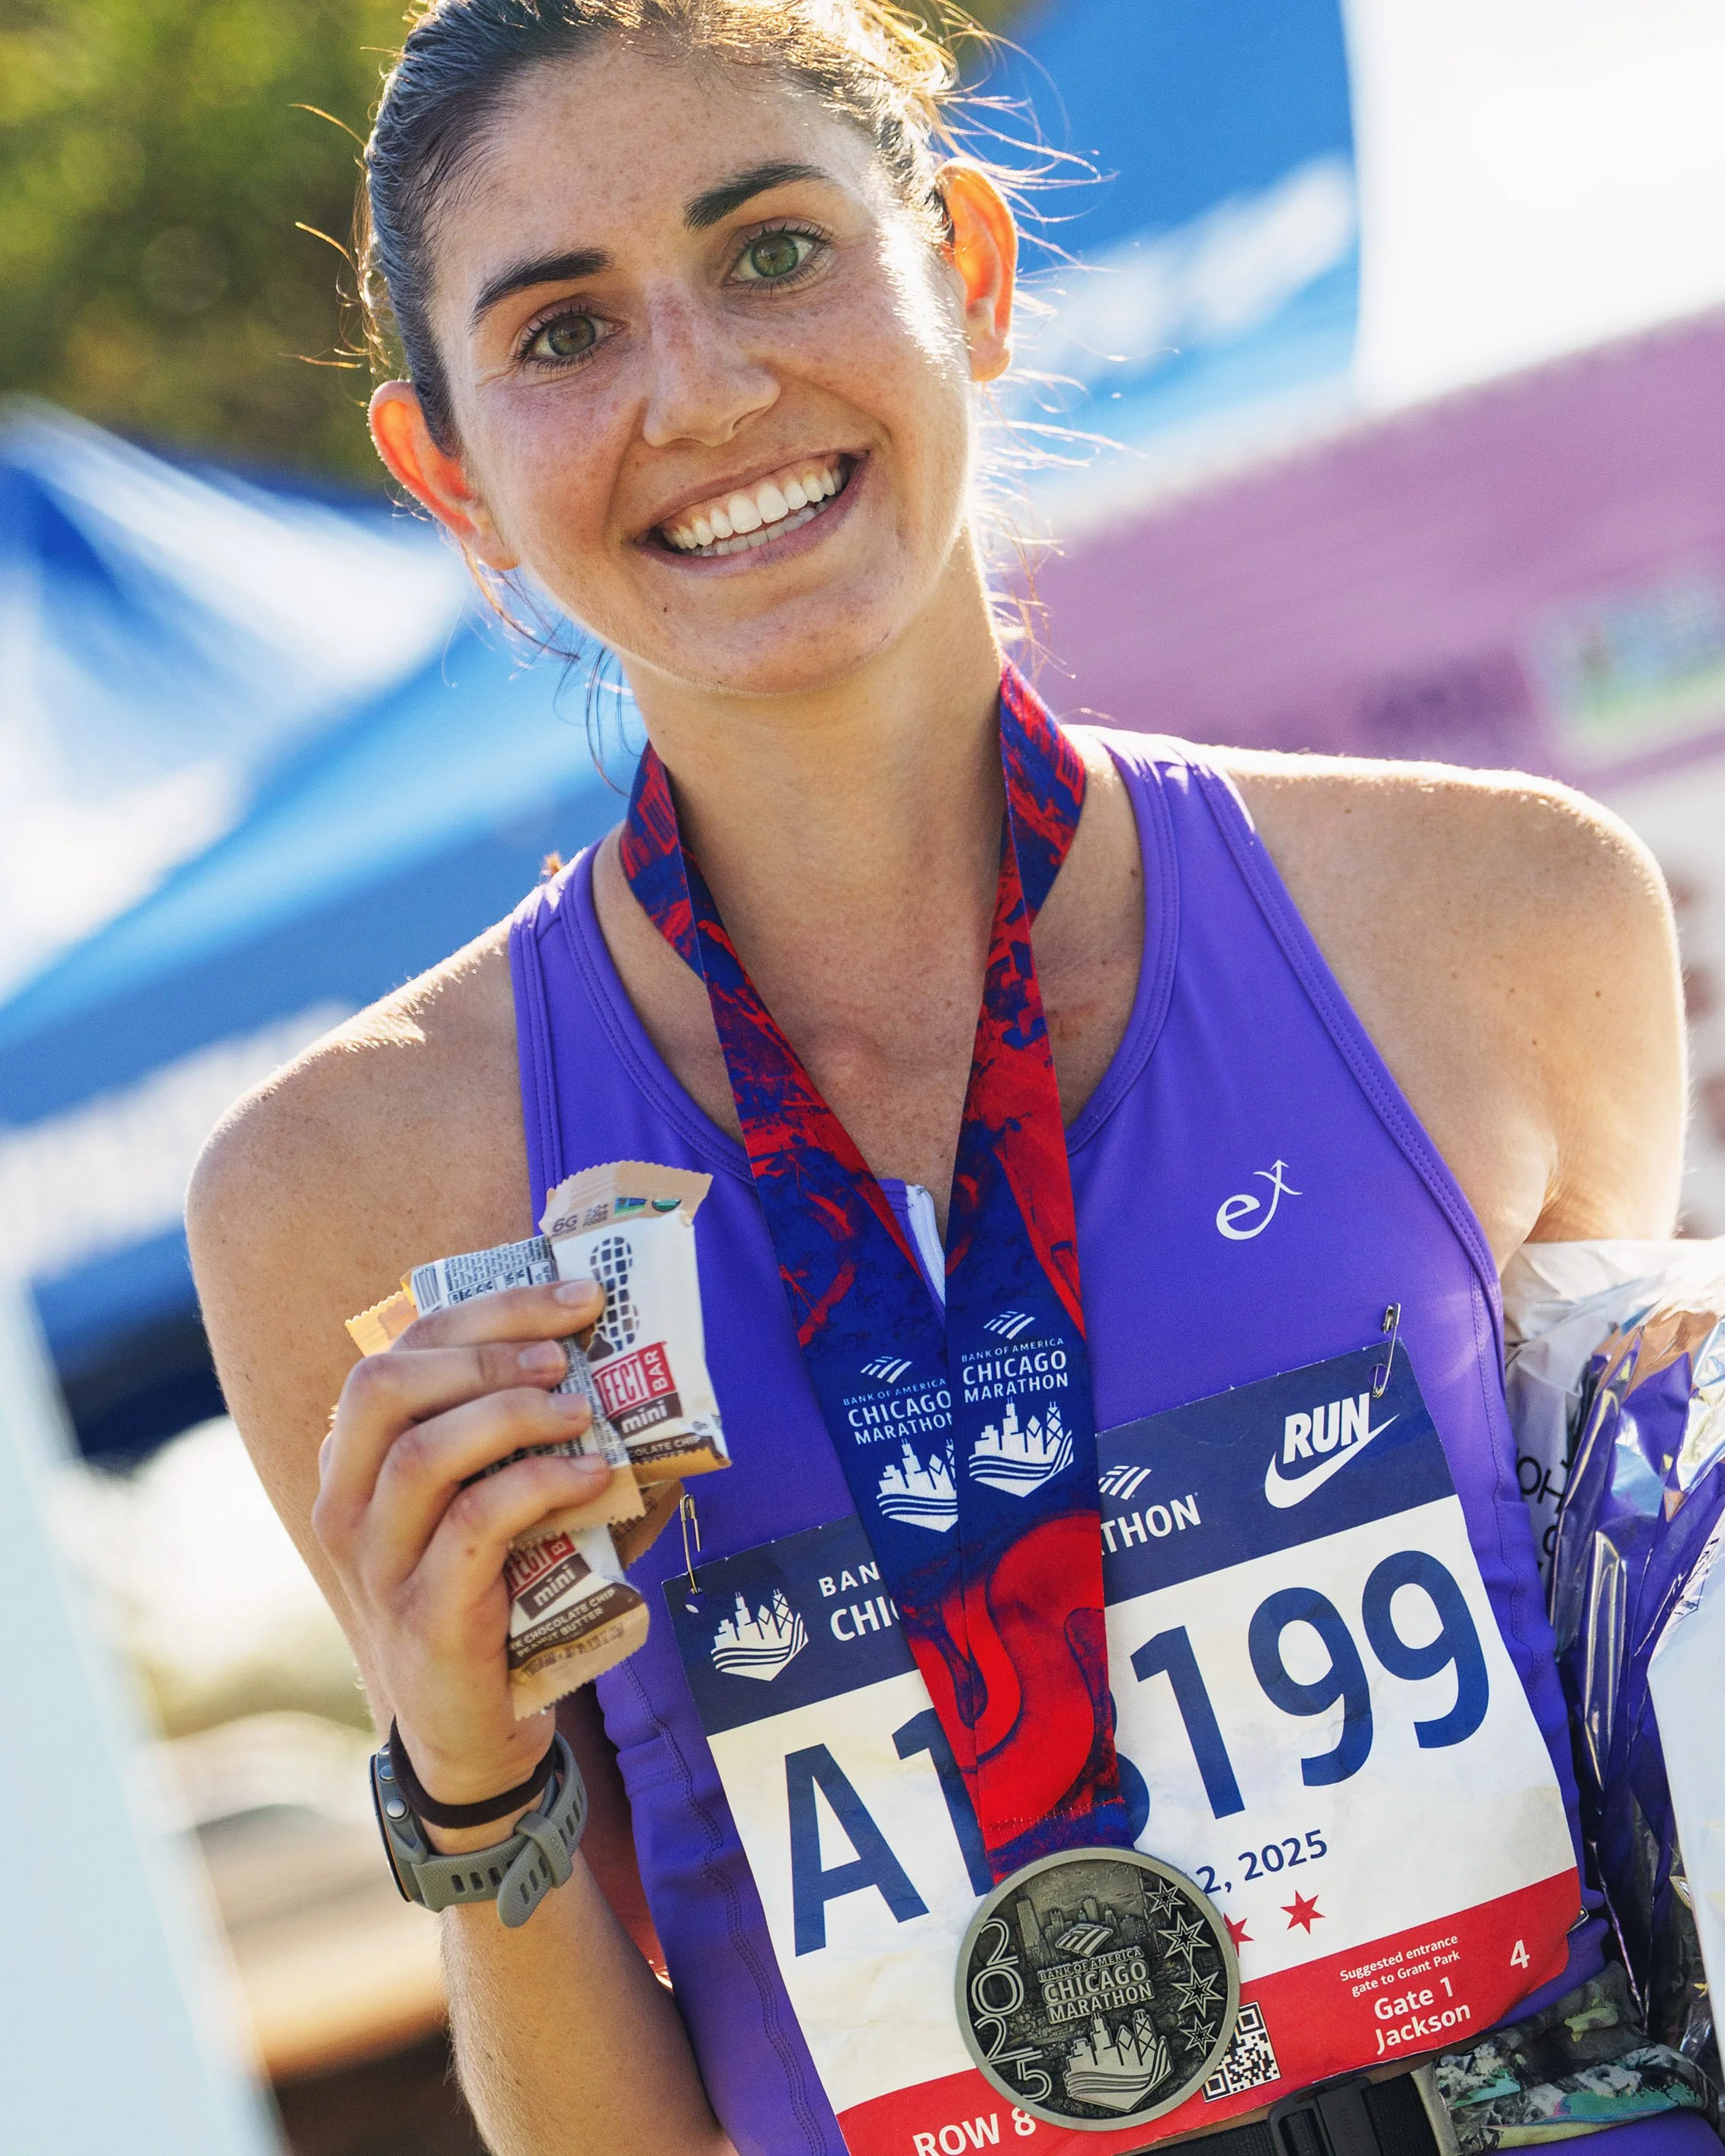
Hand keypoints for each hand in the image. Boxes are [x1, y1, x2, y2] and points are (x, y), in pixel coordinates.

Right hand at [314, 1278, 610, 1822]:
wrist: (471, 1734)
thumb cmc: (498, 1597)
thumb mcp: (507, 1510)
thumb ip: (543, 1446)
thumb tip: (647, 1384)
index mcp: (358, 1461)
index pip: (399, 1351)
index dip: (486, 1310)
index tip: (573, 1297)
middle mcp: (347, 1505)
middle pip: (386, 1383)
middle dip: (487, 1345)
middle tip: (568, 1350)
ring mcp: (378, 1565)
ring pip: (421, 1452)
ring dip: (512, 1411)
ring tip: (582, 1410)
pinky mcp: (425, 1618)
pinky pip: (472, 1528)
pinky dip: (537, 1486)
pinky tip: (591, 1477)